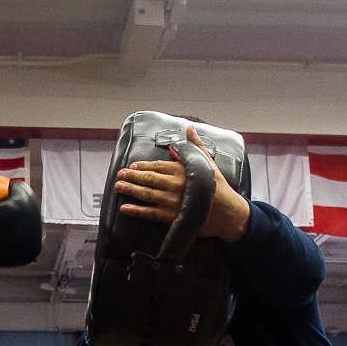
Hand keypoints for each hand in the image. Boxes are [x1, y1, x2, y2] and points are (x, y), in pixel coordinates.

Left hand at [115, 125, 250, 241]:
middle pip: (148, 179)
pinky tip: (124, 208)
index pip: (157, 166)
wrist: (228, 213)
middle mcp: (175, 185)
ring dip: (130, 190)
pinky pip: (150, 213)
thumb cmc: (218, 188)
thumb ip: (196, 146)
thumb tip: (189, 129)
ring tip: (118, 187)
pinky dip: (136, 211)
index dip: (143, 166)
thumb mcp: (209, 163)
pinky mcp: (172, 217)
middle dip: (131, 176)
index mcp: (182, 170)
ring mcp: (172, 201)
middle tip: (120, 175)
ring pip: (146, 194)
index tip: (132, 166)